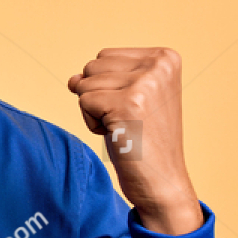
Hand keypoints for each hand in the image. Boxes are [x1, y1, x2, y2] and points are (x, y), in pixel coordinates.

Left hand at [67, 47, 202, 234]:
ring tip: (125, 127)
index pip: (105, 56)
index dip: (108, 86)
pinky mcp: (128, 104)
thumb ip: (101, 78)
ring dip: (96, 111)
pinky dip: (92, 123)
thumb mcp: (128, 97)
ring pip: (85, 85)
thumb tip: (72, 80)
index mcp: (165, 57)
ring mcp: (145, 83)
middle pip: (92, 67)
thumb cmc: (144, 141)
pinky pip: (83, 102)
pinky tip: (118, 135)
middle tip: (129, 120)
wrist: (163, 182)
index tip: (135, 108)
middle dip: (99, 97)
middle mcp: (159, 65)